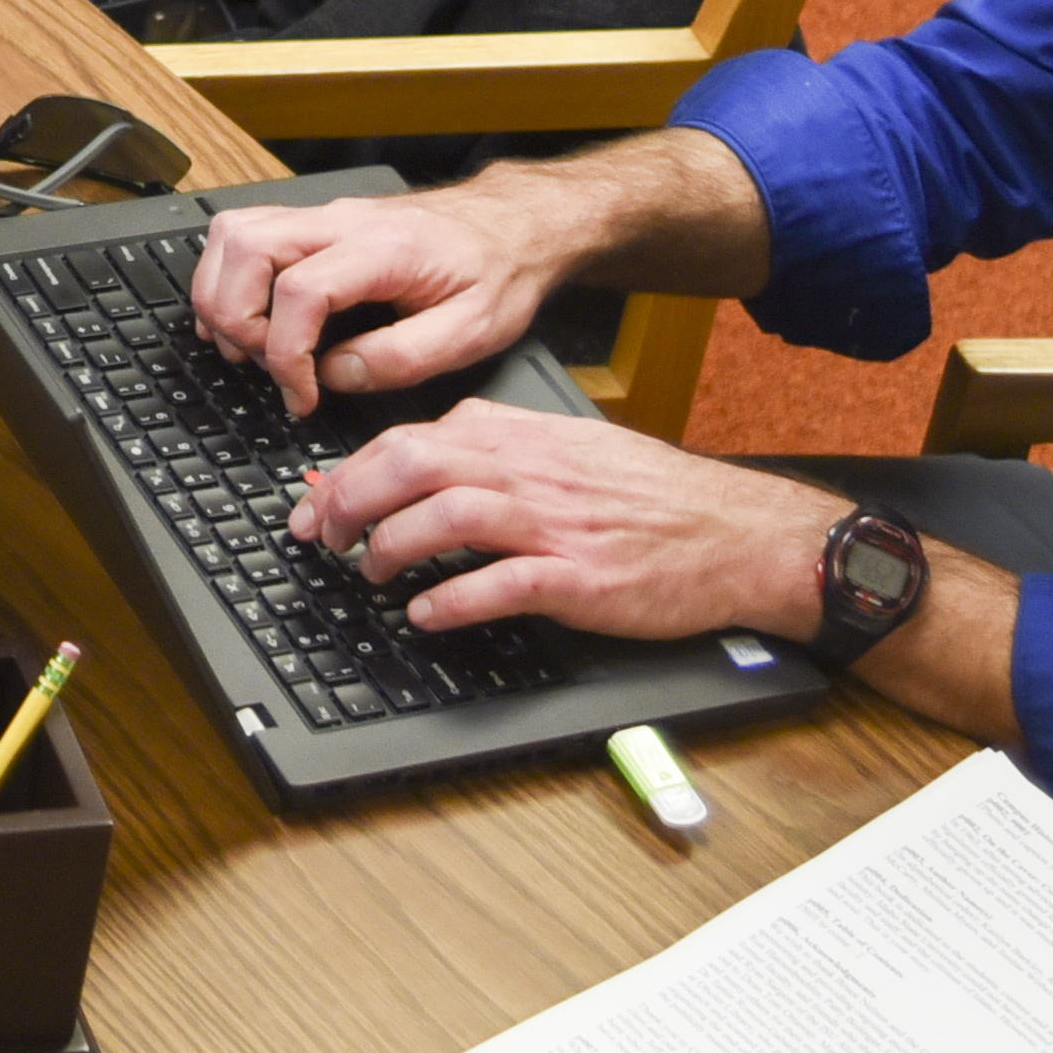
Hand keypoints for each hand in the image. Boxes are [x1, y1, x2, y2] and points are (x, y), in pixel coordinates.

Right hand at [184, 181, 563, 419]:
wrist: (513, 226)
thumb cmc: (496, 274)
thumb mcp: (472, 333)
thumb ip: (400, 359)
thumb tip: (332, 375)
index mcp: (384, 249)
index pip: (300, 289)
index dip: (286, 353)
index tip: (303, 394)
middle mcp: (341, 221)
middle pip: (244, 246)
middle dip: (235, 317)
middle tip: (263, 368)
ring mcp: (322, 216)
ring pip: (232, 232)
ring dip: (222, 293)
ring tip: (248, 347)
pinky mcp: (315, 223)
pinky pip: (245, 234)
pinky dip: (227, 277)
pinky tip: (247, 318)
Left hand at [292, 399, 836, 650]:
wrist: (737, 531)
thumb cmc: (648, 496)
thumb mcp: (564, 451)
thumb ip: (488, 452)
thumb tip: (404, 463)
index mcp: (520, 437)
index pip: (411, 437)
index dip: (349, 470)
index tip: (314, 500)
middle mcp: (530, 472)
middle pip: (412, 465)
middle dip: (349, 499)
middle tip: (322, 536)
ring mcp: (556, 524)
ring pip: (447, 514)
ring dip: (391, 546)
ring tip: (369, 573)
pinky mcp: (581, 578)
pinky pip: (502, 583)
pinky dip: (452, 599)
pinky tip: (426, 615)